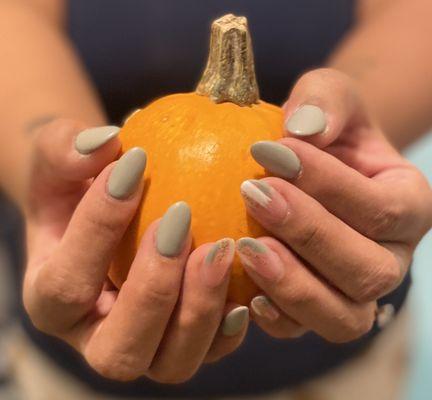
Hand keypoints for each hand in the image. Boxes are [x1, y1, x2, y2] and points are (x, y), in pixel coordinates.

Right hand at [23, 119, 248, 382]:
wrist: (107, 216)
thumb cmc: (81, 187)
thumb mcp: (60, 161)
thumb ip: (65, 150)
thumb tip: (104, 143)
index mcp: (53, 301)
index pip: (67, 284)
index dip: (98, 228)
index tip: (134, 164)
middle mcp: (96, 337)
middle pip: (119, 350)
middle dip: (153, 290)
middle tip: (180, 221)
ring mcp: (145, 348)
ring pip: (172, 362)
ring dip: (200, 308)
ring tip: (222, 247)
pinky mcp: (184, 342)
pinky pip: (211, 349)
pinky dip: (230, 324)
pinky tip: (247, 281)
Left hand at [238, 69, 431, 341]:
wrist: (313, 163)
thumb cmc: (325, 130)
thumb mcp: (329, 97)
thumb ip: (325, 102)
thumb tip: (304, 128)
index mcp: (408, 205)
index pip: (382, 209)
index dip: (328, 185)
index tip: (269, 152)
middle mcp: (392, 257)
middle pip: (367, 270)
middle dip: (308, 234)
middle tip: (253, 194)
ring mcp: (356, 292)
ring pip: (343, 316)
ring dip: (293, 284)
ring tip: (245, 247)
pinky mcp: (318, 307)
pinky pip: (305, 330)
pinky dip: (277, 318)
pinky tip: (245, 291)